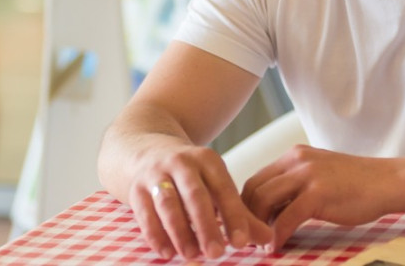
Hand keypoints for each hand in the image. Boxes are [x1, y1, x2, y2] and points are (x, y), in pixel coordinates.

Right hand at [126, 141, 272, 260]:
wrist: (143, 148)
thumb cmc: (188, 175)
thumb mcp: (213, 185)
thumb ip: (240, 213)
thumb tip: (269, 238)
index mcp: (207, 160)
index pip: (223, 189)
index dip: (233, 215)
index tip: (242, 242)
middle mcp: (181, 163)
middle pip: (195, 195)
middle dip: (206, 225)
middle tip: (217, 253)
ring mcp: (156, 173)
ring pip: (168, 203)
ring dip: (180, 231)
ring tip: (192, 255)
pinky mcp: (136, 188)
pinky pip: (144, 212)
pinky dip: (155, 233)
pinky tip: (166, 252)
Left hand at [241, 145, 394, 250]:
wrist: (387, 182)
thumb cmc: (356, 185)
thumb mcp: (319, 175)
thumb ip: (296, 185)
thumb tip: (271, 209)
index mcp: (294, 155)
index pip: (256, 179)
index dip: (246, 205)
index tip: (247, 225)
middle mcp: (296, 160)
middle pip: (254, 189)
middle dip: (246, 217)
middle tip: (249, 238)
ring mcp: (306, 175)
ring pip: (263, 201)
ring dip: (257, 227)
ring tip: (260, 244)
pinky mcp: (317, 193)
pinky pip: (285, 218)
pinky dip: (276, 235)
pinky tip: (277, 246)